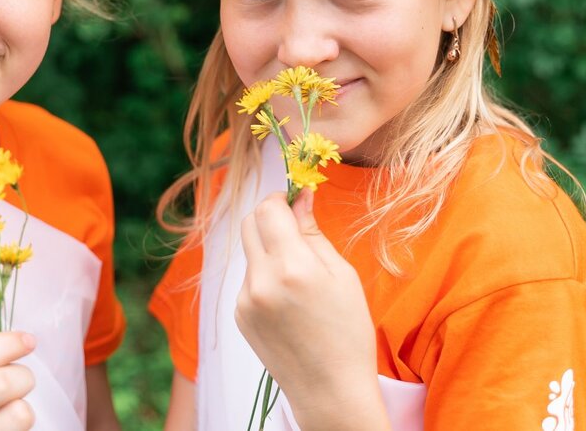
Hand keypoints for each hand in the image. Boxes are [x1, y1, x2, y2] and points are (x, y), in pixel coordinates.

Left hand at [236, 190, 389, 430]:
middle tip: (294, 224)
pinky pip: (248, 279)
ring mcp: (245, 300)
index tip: (295, 200)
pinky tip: (288, 299)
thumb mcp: (341, 275)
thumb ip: (313, 233)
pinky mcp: (238, 315)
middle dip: (269, 215)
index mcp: (291, 267)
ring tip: (299, 274)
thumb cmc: (347, 332)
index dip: (281, 198)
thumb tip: (299, 196)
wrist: (329, 390)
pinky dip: (265, 275)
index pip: (268, 209)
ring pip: (249, 251)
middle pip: (249, 222)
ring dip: (269, 247)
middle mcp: (261, 280)